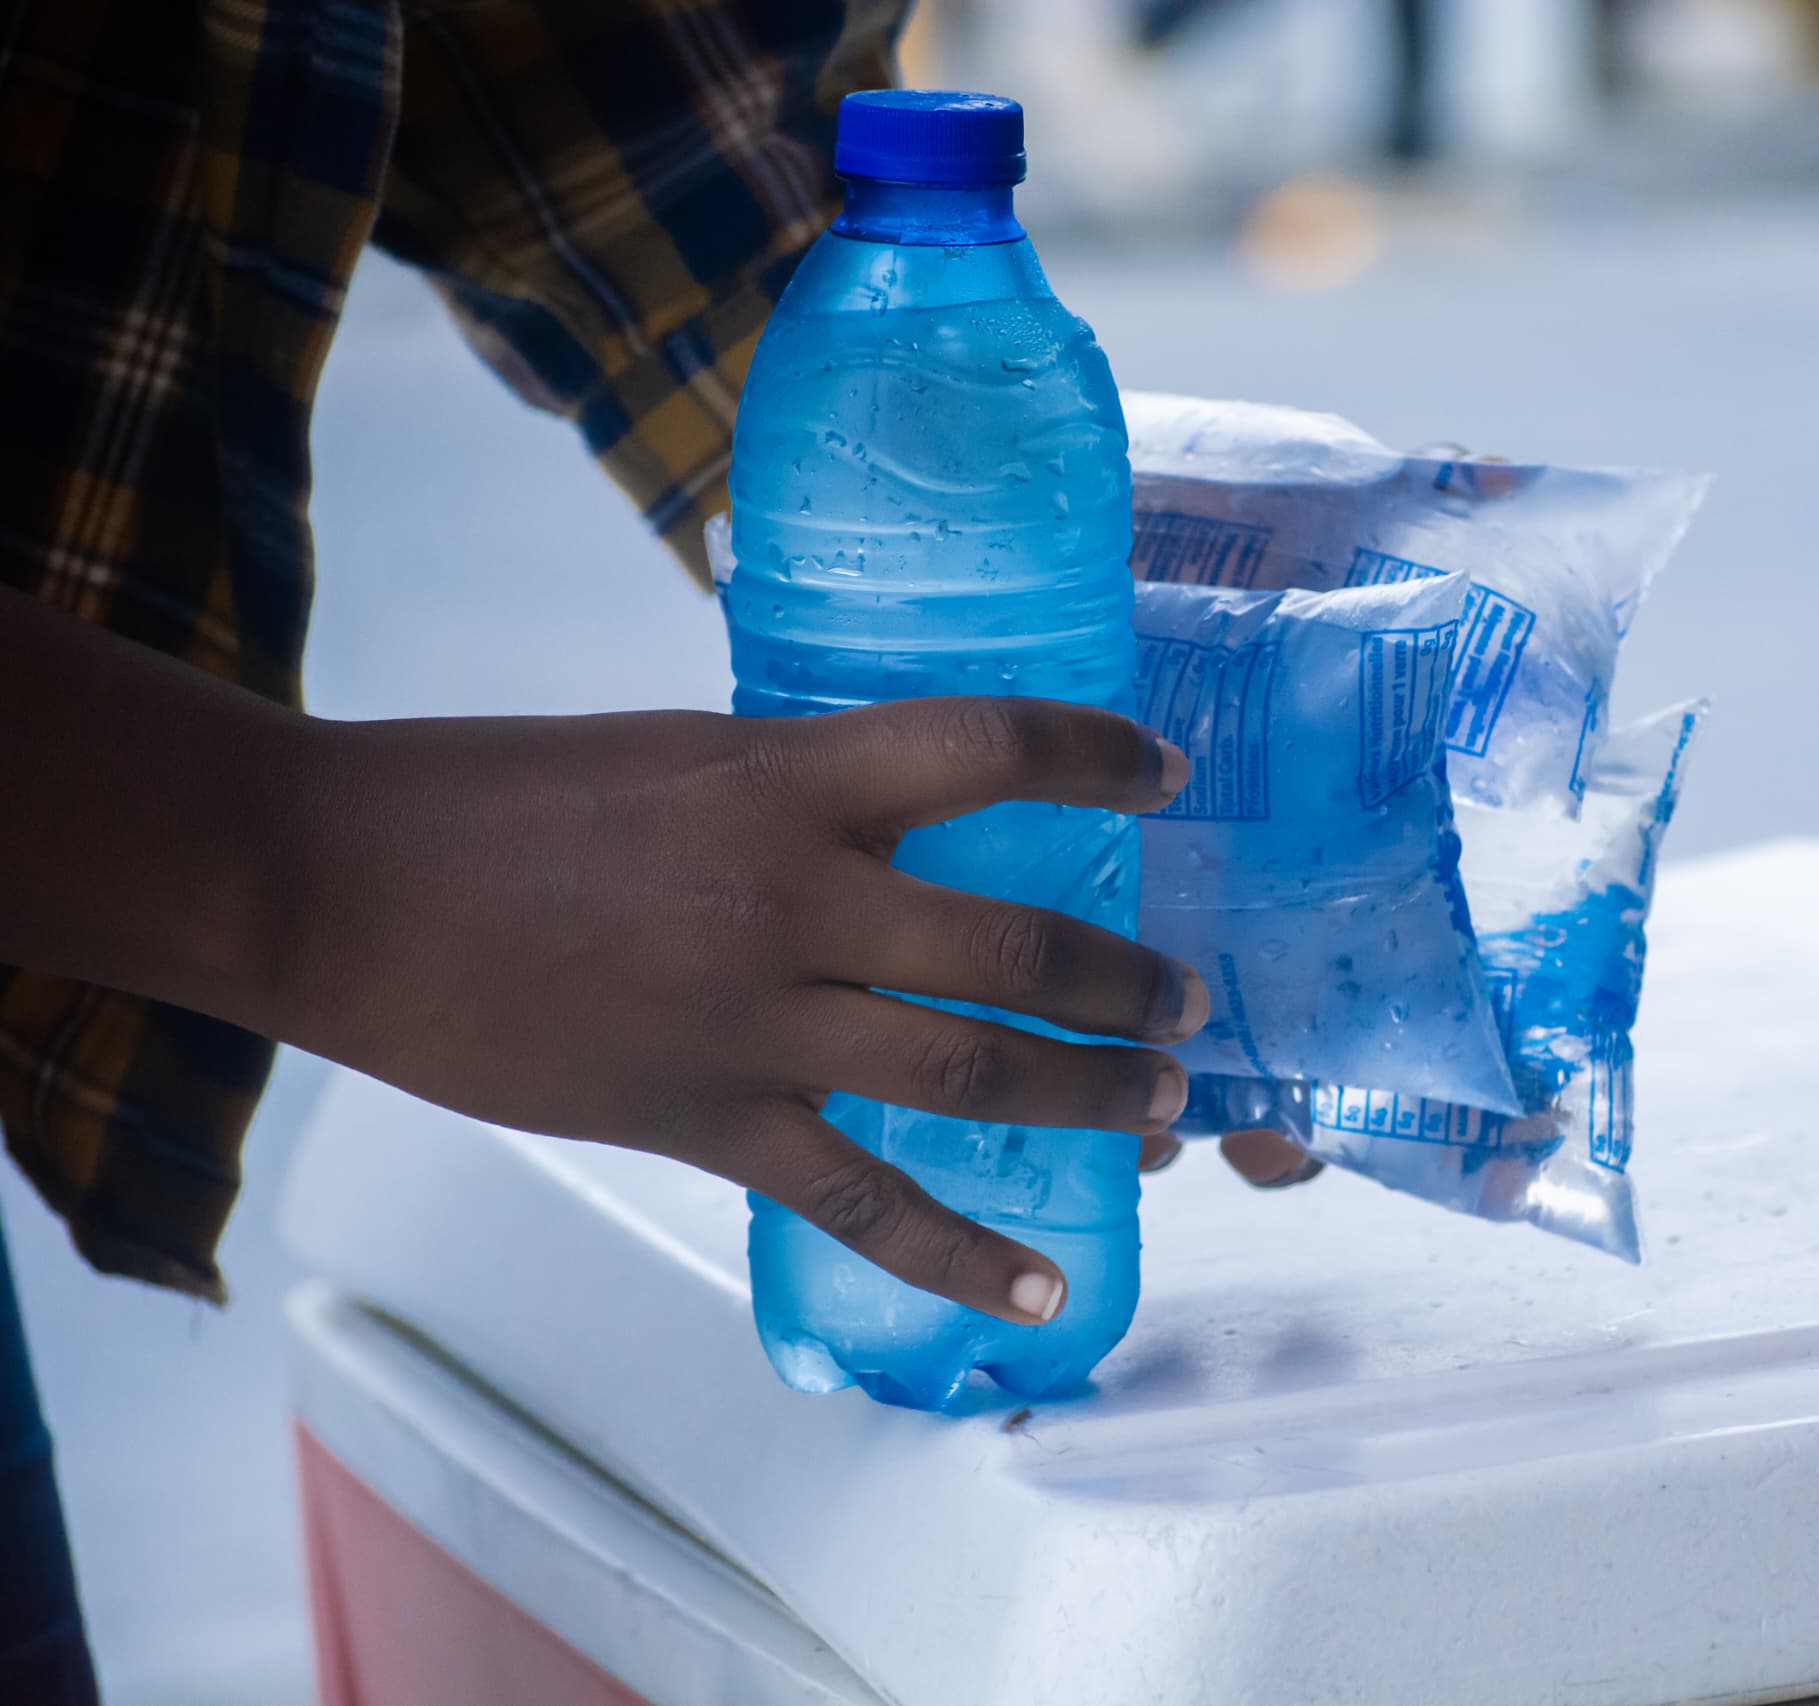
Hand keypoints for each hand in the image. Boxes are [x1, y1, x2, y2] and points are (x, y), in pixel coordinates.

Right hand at [0, 590, 1314, 1322]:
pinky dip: (958, 1253)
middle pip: (1010, 945)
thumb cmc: (494, 798)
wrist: (340, 887)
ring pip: (965, 1071)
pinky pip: (859, 1201)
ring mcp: (752, 1021)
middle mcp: (791, 897)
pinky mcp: (704, 1121)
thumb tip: (892, 806)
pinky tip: (1041, 1291)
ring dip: (1081, 1096)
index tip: (1164, 769)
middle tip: (1188, 1004)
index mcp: (783, 776)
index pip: (986, 747)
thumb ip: (795, 785)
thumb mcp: (675, 751)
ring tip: (1157, 1114)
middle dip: (1119, 983)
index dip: (1095, 753)